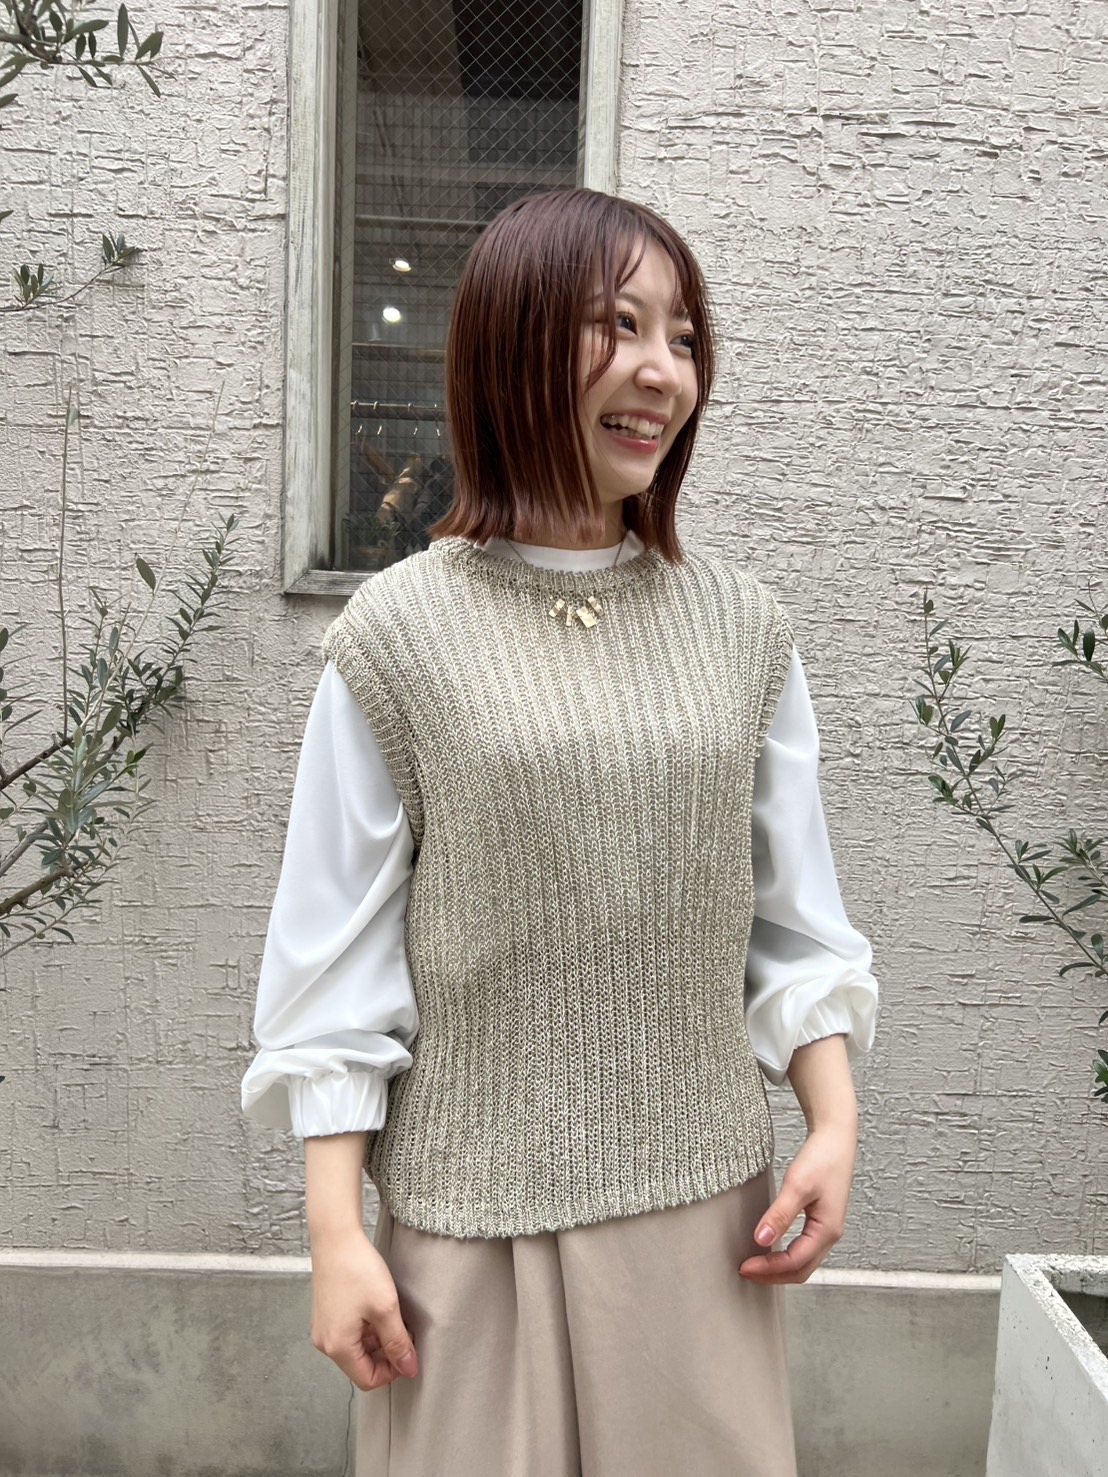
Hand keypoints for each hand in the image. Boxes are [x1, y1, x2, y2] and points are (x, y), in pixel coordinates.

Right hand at [309, 1226, 418, 1389]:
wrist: (335, 1237)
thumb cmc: (357, 1269)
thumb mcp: (385, 1308)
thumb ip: (398, 1342)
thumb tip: (409, 1369)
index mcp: (338, 1346)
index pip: (368, 1380)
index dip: (393, 1370)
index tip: (409, 1350)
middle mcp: (326, 1342)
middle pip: (361, 1365)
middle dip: (386, 1354)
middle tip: (404, 1330)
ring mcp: (324, 1327)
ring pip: (357, 1349)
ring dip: (378, 1340)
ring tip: (393, 1316)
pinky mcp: (326, 1313)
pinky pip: (350, 1333)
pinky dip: (367, 1328)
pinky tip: (379, 1308)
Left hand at [737, 1123, 855, 1284]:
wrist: (836, 1138)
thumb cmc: (822, 1158)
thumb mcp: (797, 1185)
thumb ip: (780, 1214)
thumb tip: (761, 1240)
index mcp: (827, 1230)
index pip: (795, 1262)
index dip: (769, 1269)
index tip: (744, 1266)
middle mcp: (831, 1235)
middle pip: (801, 1270)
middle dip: (773, 1276)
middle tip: (746, 1271)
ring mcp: (828, 1229)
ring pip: (804, 1262)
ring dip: (780, 1269)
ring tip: (755, 1265)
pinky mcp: (822, 1221)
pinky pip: (805, 1250)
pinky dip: (787, 1257)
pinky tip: (771, 1249)